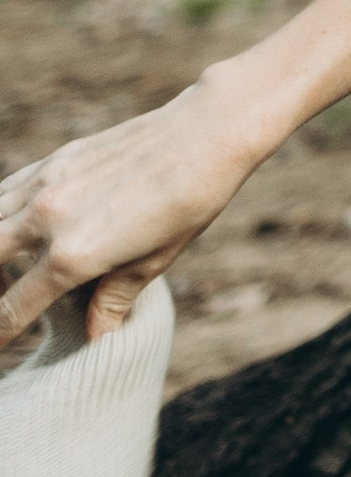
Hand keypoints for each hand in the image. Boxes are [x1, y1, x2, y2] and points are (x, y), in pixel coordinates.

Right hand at [0, 75, 267, 351]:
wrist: (204, 134)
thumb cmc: (188, 203)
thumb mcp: (153, 263)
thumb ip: (112, 301)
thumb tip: (94, 341)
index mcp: (73, 255)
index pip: (13, 309)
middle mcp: (47, 219)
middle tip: (1, 304)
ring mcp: (45, 184)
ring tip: (6, 272)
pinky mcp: (53, 161)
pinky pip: (4, 192)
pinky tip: (11, 229)